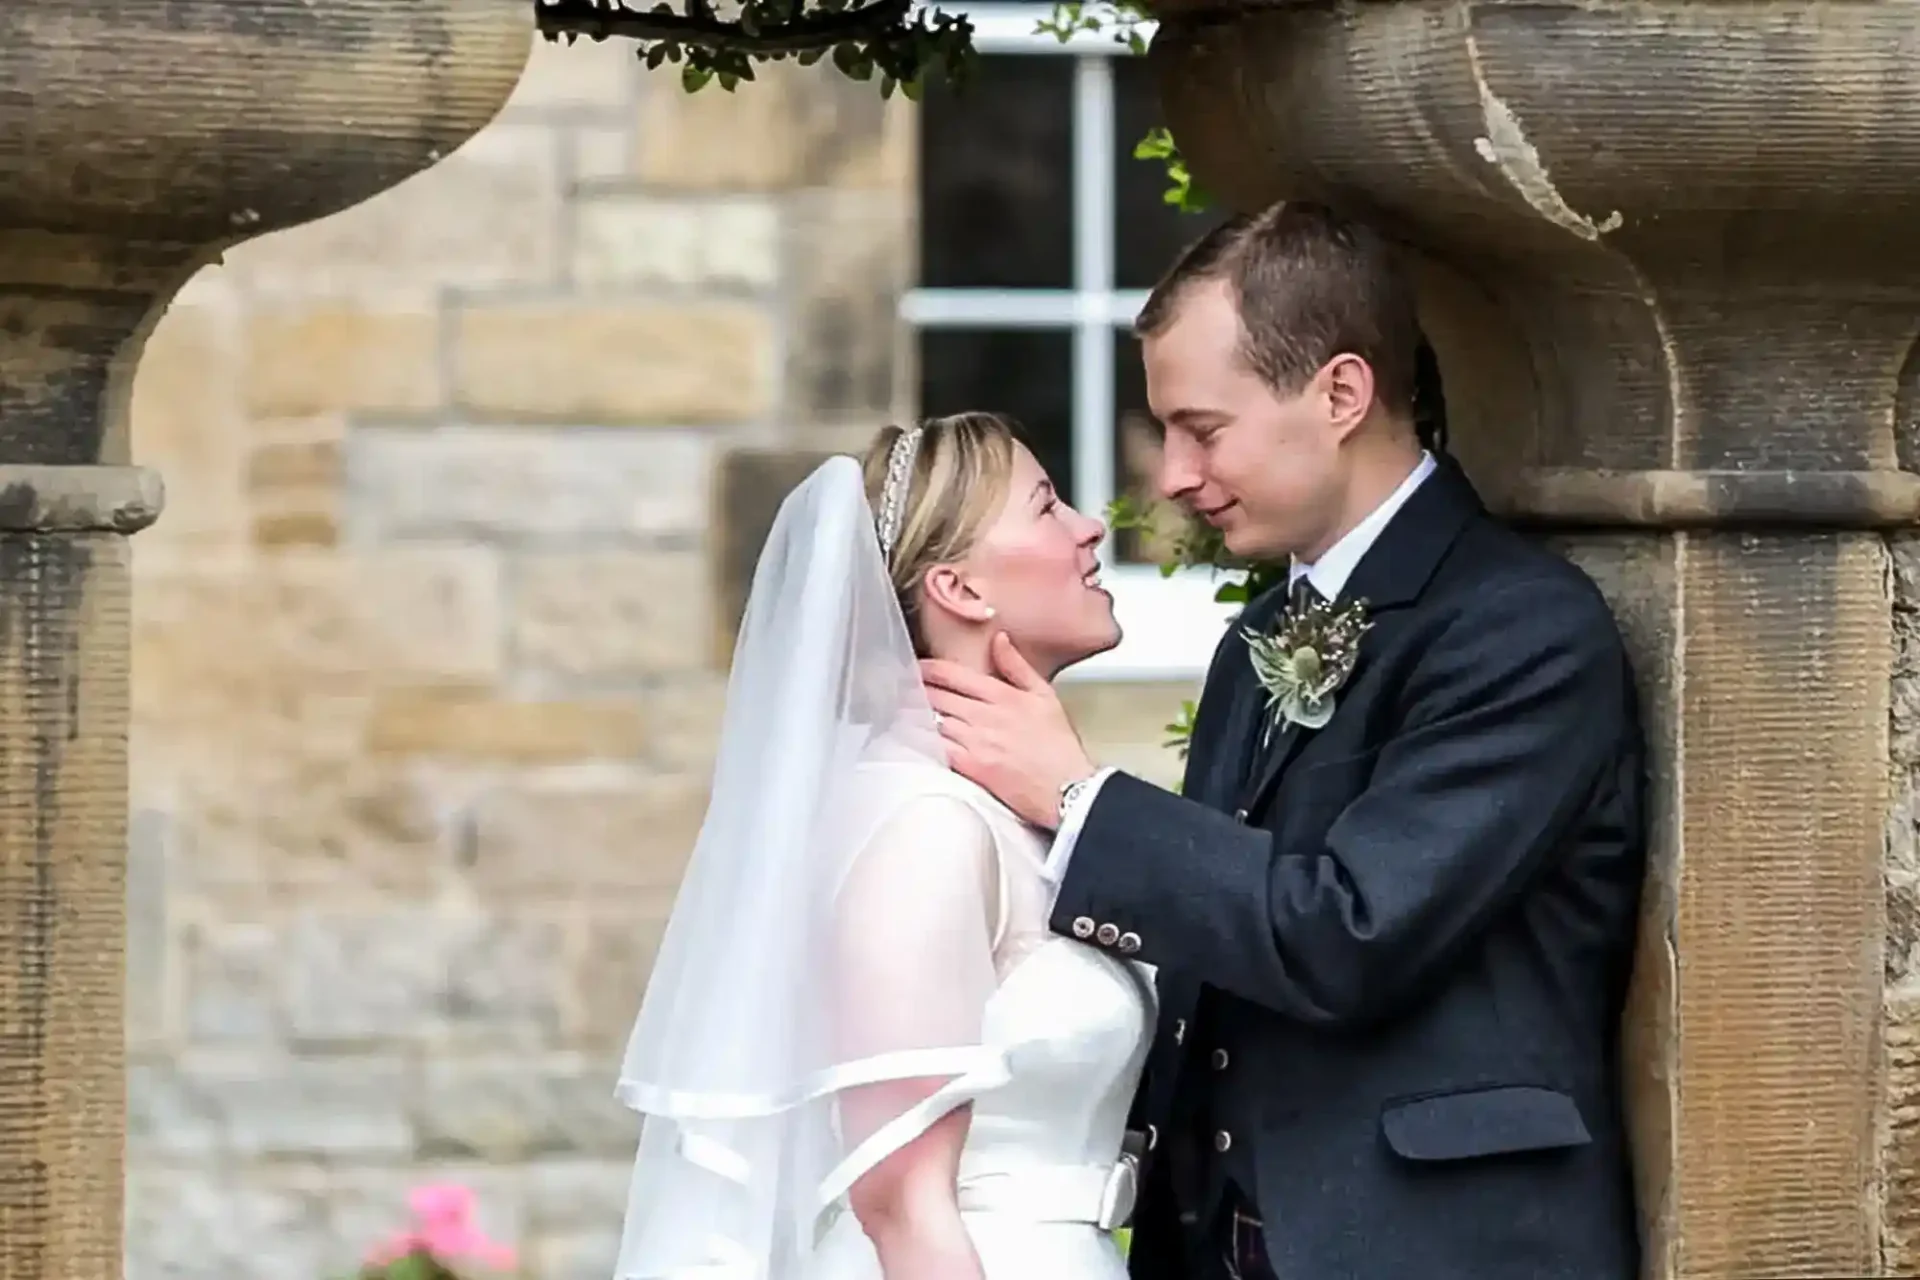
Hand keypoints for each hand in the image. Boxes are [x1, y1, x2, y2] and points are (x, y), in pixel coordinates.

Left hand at [919, 633, 1095, 828]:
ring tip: (900, 709)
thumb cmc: (1059, 746)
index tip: (916, 666)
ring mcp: (977, 742)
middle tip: (900, 687)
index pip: (955, 675)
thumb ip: (1018, 666)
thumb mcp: (1045, 696)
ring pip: (933, 720)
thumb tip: (999, 639)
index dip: (929, 669)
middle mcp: (986, 716)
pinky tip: (913, 736)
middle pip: (938, 696)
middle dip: (916, 690)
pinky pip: (937, 748)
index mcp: (1003, 695)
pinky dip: (923, 740)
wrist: (1068, 788)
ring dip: (915, 714)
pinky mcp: (972, 768)